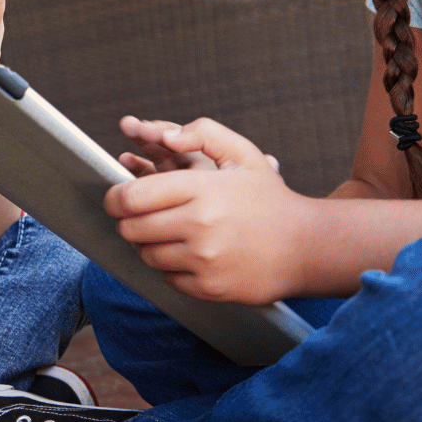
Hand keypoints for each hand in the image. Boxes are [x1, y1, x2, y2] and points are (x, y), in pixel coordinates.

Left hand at [103, 117, 314, 304]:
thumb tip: (165, 136)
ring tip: (170, 233)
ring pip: (146, 254)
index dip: (114, 198)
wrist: (307, 246)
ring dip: (150, 244)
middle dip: (129, 221)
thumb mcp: (241, 154)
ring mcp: (204, 260)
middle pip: (131, 228)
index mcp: (202, 189)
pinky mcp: (209, 287)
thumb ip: (202, 133)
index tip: (117, 198)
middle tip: (142, 216)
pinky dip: (172, 268)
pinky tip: (191, 255)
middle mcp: (200, 225)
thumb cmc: (267, 197)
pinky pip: (167, 278)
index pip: (130, 197)